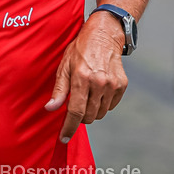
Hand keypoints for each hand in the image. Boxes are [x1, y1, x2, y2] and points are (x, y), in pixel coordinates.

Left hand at [45, 12, 127, 142]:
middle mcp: (99, 82)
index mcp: (81, 78)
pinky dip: (103, 104)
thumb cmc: (80, 49)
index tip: (63, 138)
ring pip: (100, 113)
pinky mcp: (122, 85)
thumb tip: (51, 109)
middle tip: (75, 106)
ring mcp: (112, 84)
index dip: (68, 127)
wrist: (104, 34)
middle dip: (80, 117)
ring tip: (87, 94)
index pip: (75, 112)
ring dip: (92, 110)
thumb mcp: (64, 66)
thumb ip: (59, 90)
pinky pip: (111, 106)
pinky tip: (98, 91)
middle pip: (88, 116)